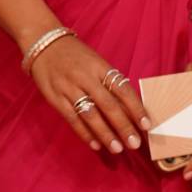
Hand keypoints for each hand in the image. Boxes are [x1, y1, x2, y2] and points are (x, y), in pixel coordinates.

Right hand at [28, 35, 151, 156]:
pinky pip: (72, 119)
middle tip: (135, 143)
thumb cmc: (76, 55)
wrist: (44, 43)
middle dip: (123, 126)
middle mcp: (85, 77)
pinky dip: (85, 133)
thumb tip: (129, 108)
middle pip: (108, 105)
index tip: (146, 124)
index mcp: (99, 66)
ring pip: (90, 115)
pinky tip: (96, 145)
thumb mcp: (95, 62)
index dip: (135, 108)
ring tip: (117, 148)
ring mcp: (69, 88)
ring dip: (105, 134)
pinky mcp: (55, 98)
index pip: (122, 89)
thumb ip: (109, 82)